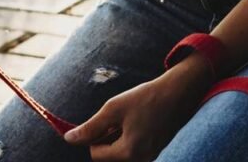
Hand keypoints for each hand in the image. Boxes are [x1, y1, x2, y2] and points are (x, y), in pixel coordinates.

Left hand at [63, 54, 213, 160]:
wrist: (178, 93)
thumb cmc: (145, 98)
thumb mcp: (113, 109)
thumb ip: (90, 128)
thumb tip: (69, 139)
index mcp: (130, 152)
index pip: (95, 154)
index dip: (93, 136)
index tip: (104, 119)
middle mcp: (142, 160)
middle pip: (108, 156)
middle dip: (106, 138)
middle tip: (117, 119)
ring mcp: (151, 157)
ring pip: (120, 153)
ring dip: (117, 138)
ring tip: (129, 119)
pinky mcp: (156, 151)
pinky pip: (133, 150)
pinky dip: (129, 138)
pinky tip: (137, 122)